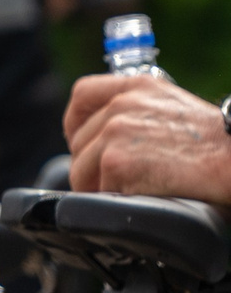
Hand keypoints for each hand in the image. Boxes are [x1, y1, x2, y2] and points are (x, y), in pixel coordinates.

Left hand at [66, 73, 230, 202]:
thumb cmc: (219, 145)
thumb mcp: (176, 108)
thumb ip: (141, 113)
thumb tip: (116, 136)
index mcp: (135, 87)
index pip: (82, 95)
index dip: (77, 125)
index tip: (82, 144)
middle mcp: (120, 106)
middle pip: (79, 143)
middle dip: (93, 168)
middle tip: (115, 186)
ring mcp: (114, 134)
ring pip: (83, 173)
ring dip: (101, 190)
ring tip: (130, 199)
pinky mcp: (117, 164)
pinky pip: (100, 193)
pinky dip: (117, 205)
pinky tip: (141, 204)